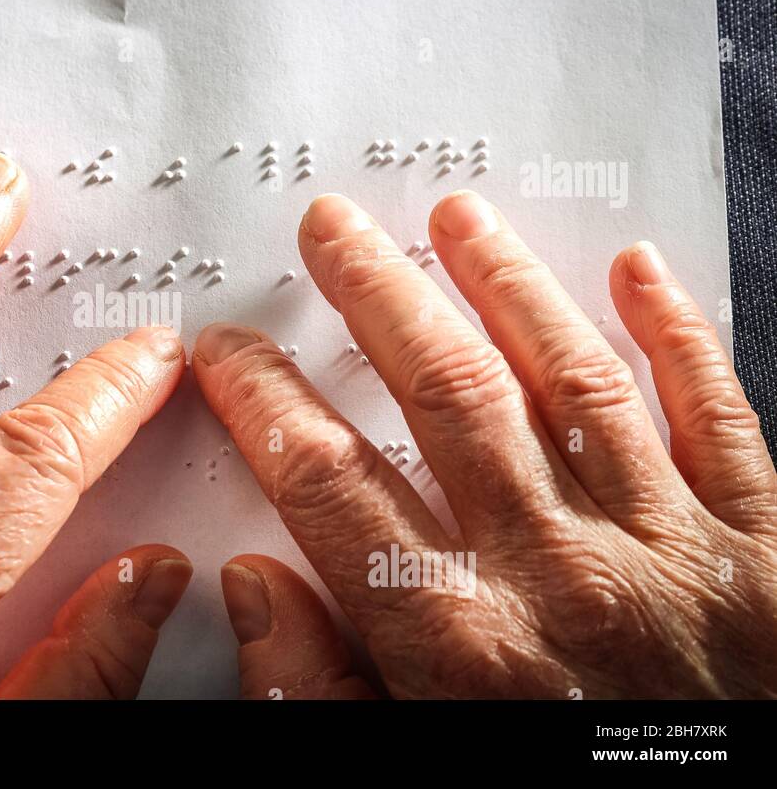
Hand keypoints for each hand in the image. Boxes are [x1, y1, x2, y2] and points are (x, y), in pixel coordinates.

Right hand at [196, 191, 776, 698]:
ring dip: (508, 286)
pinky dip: (680, 339)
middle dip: (377, 295)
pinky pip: (721, 422)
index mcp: (457, 642)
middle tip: (334, 227)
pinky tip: (638, 272)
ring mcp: (669, 555)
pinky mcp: (765, 554)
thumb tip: (255, 584)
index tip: (228, 350)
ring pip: (573, 381)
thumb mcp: (404, 770)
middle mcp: (557, 575)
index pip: (327, 481)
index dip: (262, 399)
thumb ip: (318, 690)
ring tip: (458, 217)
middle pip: (445, 394)